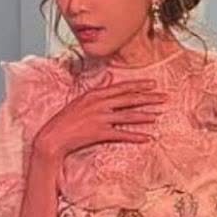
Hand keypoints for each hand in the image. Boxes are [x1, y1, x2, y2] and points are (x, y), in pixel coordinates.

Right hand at [32, 72, 166, 159]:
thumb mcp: (80, 100)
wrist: (53, 137)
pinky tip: (147, 138)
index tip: (153, 84)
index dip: (139, 86)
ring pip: (128, 116)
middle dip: (149, 98)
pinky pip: (122, 134)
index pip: (122, 87)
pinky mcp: (99, 133)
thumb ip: (97, 89)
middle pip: (129, 99)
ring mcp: (100, 118)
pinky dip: (135, 136)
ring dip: (145, 116)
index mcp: (95, 94)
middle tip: (164, 97)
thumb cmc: (65, 120)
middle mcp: (99, 104)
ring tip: (158, 116)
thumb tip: (108, 79)